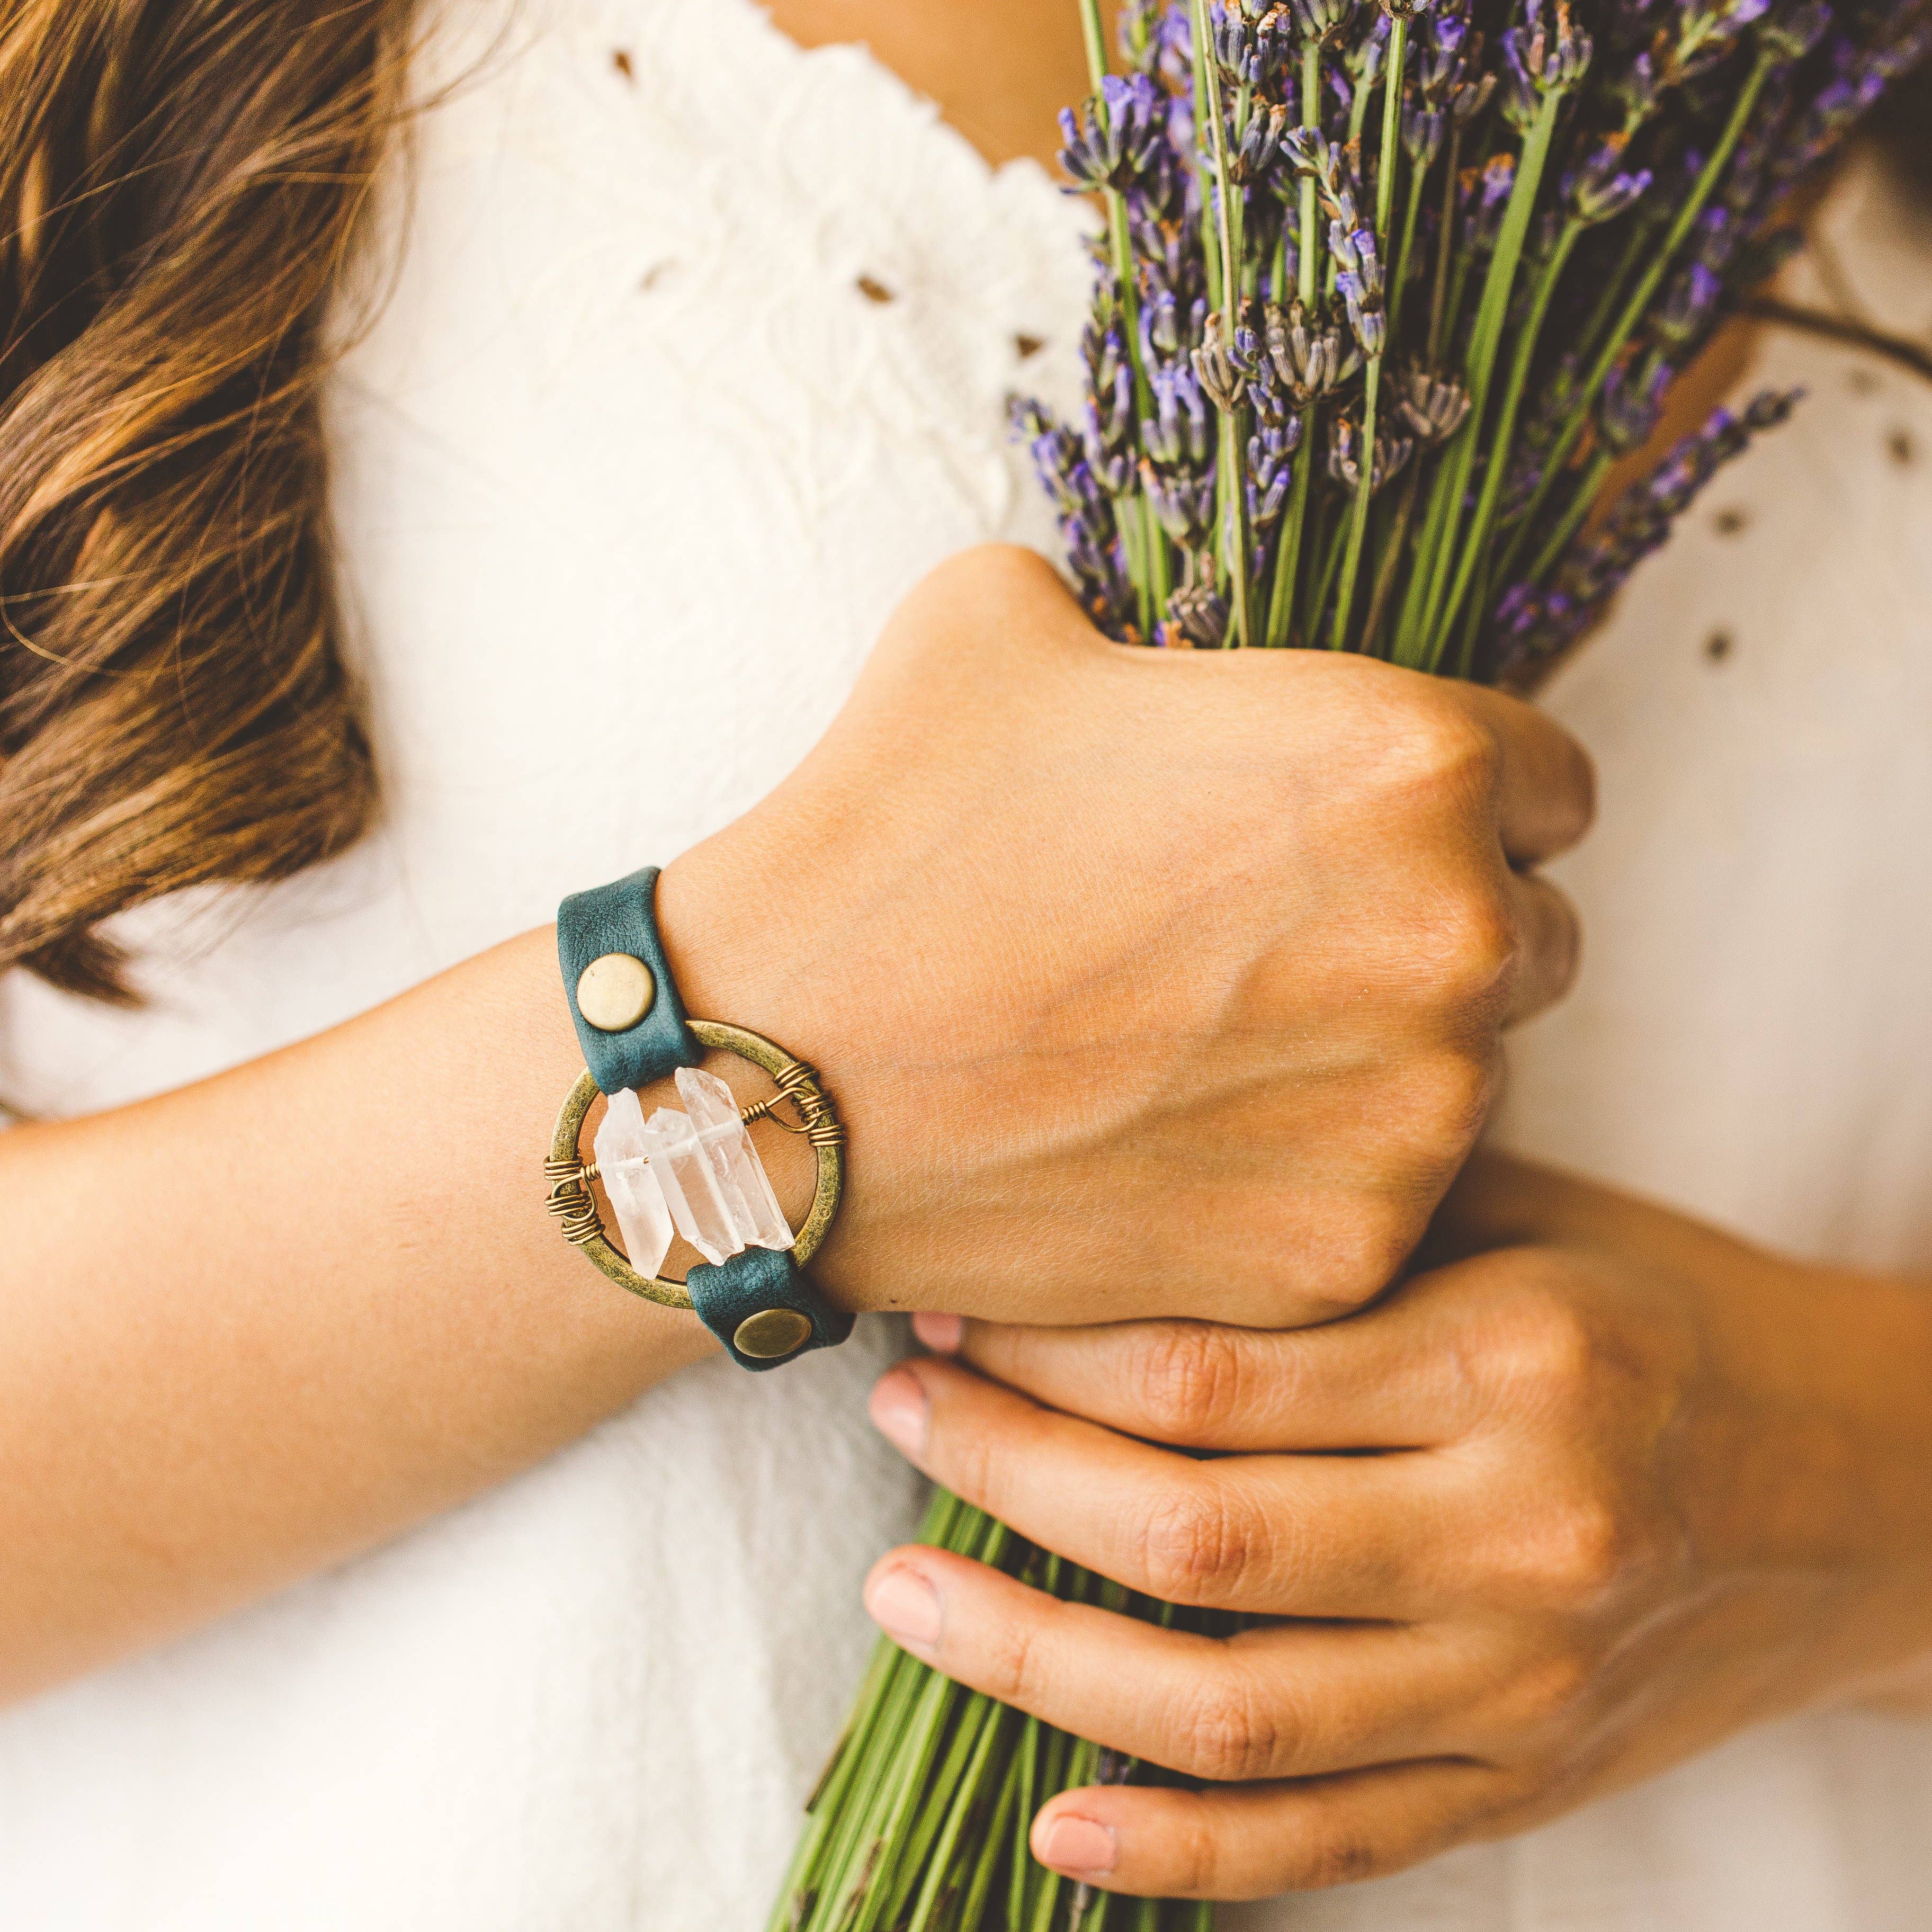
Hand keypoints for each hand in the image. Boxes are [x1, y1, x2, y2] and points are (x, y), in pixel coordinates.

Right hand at [659, 547, 1591, 1325]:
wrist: (780, 1070)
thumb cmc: (892, 833)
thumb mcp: (1004, 622)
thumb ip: (1144, 619)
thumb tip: (1161, 659)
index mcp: (1409, 759)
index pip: (1548, 782)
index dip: (1456, 798)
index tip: (1364, 831)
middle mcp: (1457, 942)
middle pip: (1529, 936)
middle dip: (1428, 932)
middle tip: (1275, 945)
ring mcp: (1412, 1120)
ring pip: (1461, 1080)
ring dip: (1371, 1060)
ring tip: (1203, 1050)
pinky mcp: (1341, 1255)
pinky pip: (1375, 1199)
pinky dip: (1301, 1177)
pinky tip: (1174, 1145)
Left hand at [856, 1156, 1931, 1898]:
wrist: (1866, 1484)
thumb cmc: (1657, 1310)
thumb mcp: (1518, 1222)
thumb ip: (1334, 1230)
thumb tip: (1095, 1232)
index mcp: (1511, 1360)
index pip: (1206, 1374)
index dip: (1042, 1348)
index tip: (951, 1309)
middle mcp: (1517, 1532)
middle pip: (1190, 1539)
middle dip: (999, 1476)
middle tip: (896, 1413)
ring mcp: (1520, 1688)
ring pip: (1225, 1715)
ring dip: (1033, 1664)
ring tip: (904, 1590)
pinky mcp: (1525, 1787)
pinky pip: (1327, 1849)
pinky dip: (1177, 1855)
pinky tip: (1051, 1819)